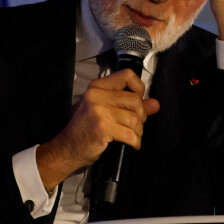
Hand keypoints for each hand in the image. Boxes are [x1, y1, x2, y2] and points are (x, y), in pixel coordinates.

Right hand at [36, 69, 159, 190]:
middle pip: (135, 100)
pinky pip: (130, 133)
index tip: (137, 101)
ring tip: (132, 137)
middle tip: (135, 126)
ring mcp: (98, 111)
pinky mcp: (101, 127)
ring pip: (134, 118)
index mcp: (97, 87)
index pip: (127, 75)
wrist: (68, 148)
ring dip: (138, 131)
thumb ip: (131, 106)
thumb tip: (155, 104)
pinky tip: (132, 144)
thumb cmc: (86, 129)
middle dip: (141, 116)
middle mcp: (96, 95)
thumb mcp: (106, 111)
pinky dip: (135, 141)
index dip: (139, 88)